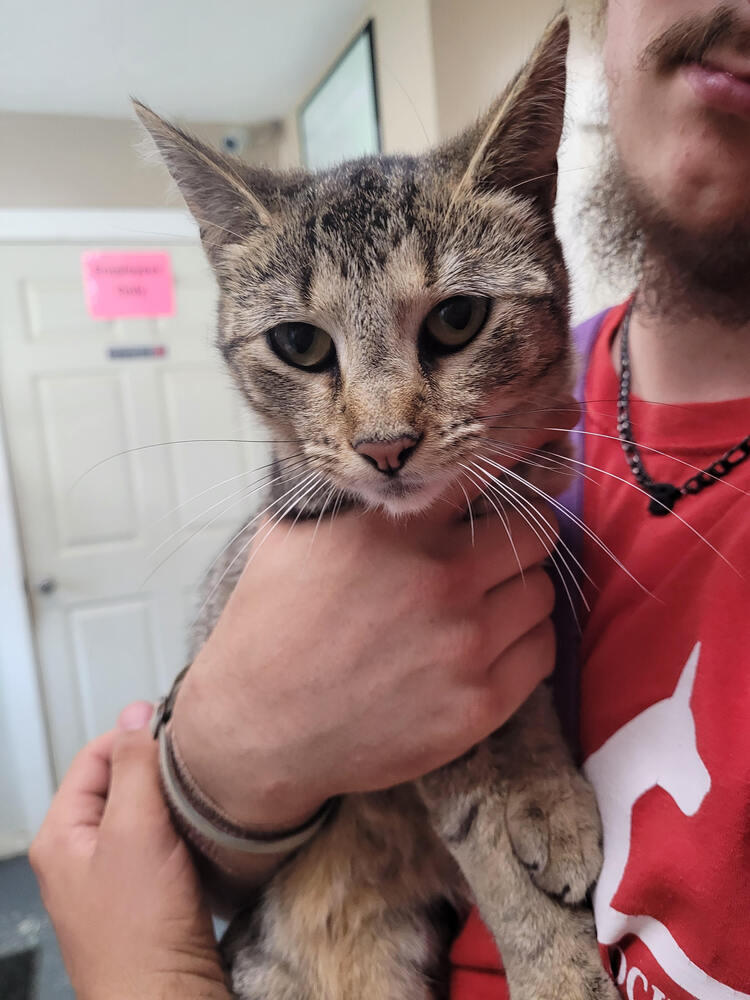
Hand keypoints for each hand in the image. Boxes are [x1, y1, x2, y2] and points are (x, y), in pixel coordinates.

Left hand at [30, 703, 230, 999]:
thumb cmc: (140, 933)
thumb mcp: (134, 832)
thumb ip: (134, 768)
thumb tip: (136, 715)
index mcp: (61, 836)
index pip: (93, 757)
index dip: (133, 737)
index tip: (172, 731)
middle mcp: (80, 854)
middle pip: (120, 783)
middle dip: (157, 771)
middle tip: (191, 770)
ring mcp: (112, 876)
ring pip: (144, 812)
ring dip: (174, 803)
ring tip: (199, 803)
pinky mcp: (144, 894)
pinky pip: (162, 843)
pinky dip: (184, 833)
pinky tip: (202, 837)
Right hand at [174, 433, 569, 832]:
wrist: (260, 730)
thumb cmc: (270, 627)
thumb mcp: (292, 536)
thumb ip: (351, 493)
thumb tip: (392, 456)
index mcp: (396, 529)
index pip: (489, 468)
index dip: (521, 450)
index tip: (543, 436)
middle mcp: (441, 579)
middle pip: (537, 531)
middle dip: (521, 535)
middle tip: (495, 550)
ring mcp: (465, 645)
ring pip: (542, 592)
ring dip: (520, 591)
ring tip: (484, 604)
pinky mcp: (479, 705)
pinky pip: (542, 653)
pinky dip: (525, 644)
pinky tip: (489, 647)